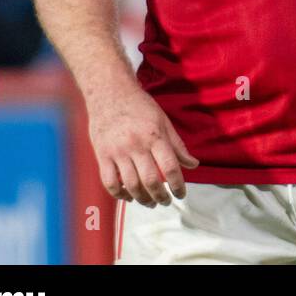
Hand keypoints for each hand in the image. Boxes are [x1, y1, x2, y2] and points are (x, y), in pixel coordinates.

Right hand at [87, 82, 197, 205]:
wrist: (109, 93)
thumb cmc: (140, 106)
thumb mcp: (163, 121)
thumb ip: (177, 145)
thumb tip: (193, 164)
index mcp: (154, 136)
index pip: (170, 167)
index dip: (178, 185)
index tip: (181, 194)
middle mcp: (136, 145)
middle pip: (150, 180)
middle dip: (161, 196)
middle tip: (166, 201)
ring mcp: (117, 151)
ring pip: (131, 185)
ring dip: (142, 199)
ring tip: (151, 203)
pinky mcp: (102, 155)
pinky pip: (109, 182)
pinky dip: (120, 194)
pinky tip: (129, 196)